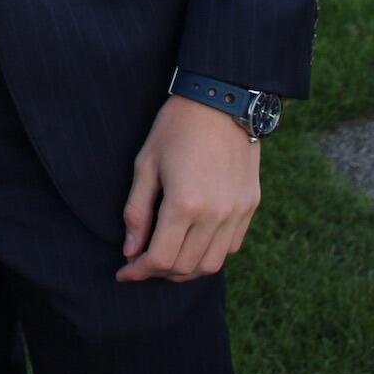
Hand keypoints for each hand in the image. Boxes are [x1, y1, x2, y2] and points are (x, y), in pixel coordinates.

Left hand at [116, 96, 260, 282]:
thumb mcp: (146, 164)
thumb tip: (130, 250)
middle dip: (157, 272)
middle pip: (184, 268)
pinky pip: (230, 247)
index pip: (159, 259)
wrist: (222, 100)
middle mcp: (215, 215)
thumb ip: (137, 211)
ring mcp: (236, 212)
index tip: (123, 270)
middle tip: (140, 262)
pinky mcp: (250, 206)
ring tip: (167, 258)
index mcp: (184, 204)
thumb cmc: (176, 127)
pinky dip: (209, 254)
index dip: (137, 271)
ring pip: (210, 264)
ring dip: (185, 270)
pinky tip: (193, 243)